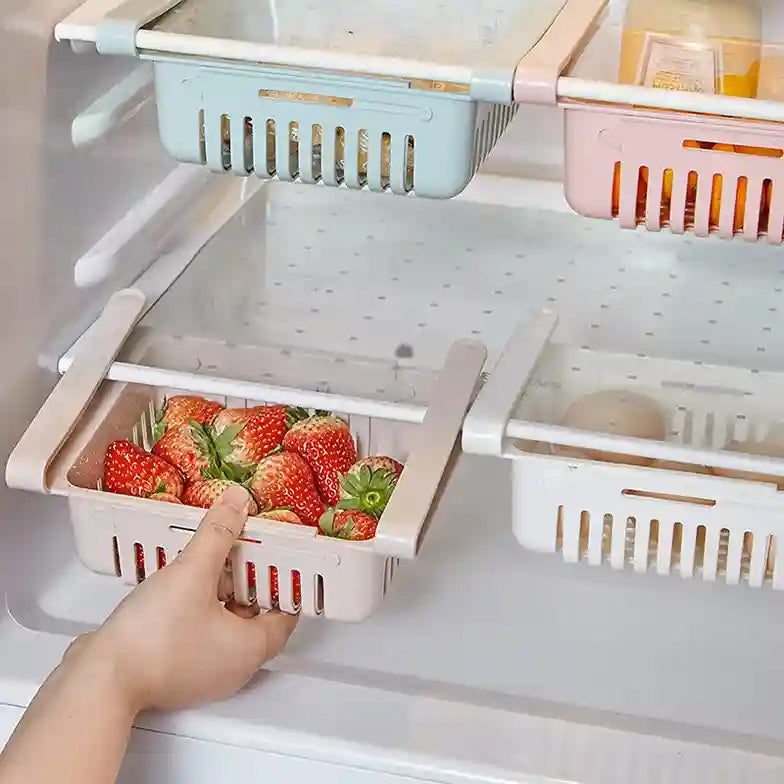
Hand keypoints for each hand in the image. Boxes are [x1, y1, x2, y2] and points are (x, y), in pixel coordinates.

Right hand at [69, 485, 297, 713]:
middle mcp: (233, 668)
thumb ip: (218, 534)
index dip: (285, 584)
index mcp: (250, 650)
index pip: (286, 616)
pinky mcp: (173, 672)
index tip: (280, 558)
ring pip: (224, 625)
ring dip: (221, 593)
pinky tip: (183, 585)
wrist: (99, 679)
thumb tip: (238, 503)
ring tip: (212, 560)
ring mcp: (202, 674)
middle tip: (245, 550)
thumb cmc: (154, 636)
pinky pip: (198, 634)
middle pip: (254, 617)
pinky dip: (198, 608)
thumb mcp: (193, 572)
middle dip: (250, 581)